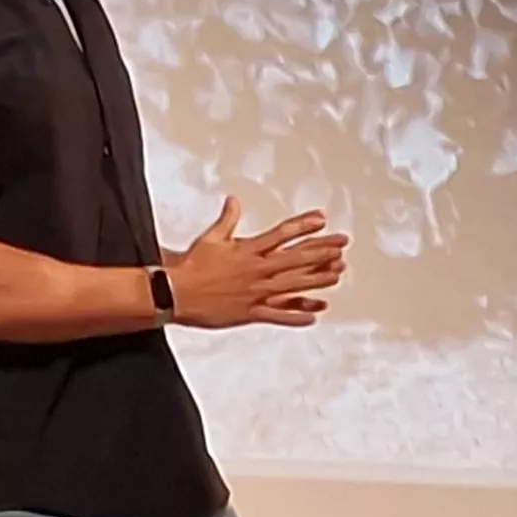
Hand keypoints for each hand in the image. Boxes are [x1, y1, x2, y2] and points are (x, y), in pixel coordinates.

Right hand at [164, 199, 347, 329]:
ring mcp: (255, 293)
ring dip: (317, 280)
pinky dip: (296, 316)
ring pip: (292, 286)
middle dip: (321, 251)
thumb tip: (234, 200)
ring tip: (337, 274)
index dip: (303, 226)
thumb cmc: (191, 266)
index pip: (281, 235)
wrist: (175, 293)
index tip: (321, 219)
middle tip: (341, 245)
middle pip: (295, 260)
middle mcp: (256, 271)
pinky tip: (314, 315)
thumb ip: (227, 220)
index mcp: (247, 251)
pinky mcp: (250, 313)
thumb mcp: (210, 238)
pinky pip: (278, 316)